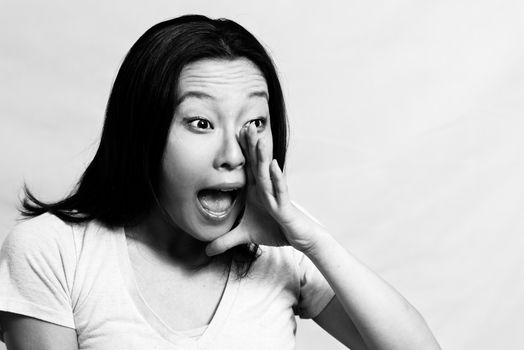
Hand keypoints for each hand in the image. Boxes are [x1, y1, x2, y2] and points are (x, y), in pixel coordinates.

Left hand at [205, 123, 321, 255]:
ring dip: (262, 156)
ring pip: (267, 173)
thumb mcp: (245, 236)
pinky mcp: (284, 207)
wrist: (298, 238)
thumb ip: (225, 240)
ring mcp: (276, 196)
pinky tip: (273, 165)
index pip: (248, 166)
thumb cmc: (274, 230)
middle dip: (251, 145)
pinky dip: (276, 178)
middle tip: (245, 125)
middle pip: (257, 164)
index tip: (235, 131)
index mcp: (257, 189)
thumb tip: (206, 249)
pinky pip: (280, 190)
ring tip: (258, 139)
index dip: (242, 151)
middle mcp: (266, 188)